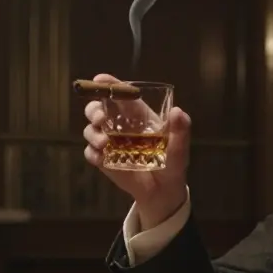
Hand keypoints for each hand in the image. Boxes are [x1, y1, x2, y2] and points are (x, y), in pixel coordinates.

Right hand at [82, 73, 190, 228]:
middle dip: (94, 109)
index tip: (99, 80)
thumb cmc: (172, 165)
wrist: (163, 192)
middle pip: (98, 109)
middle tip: (101, 118)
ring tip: (105, 143)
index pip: (121, 94)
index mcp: (138, 115)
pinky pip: (90, 153)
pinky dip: (93, 153)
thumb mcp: (180, 149)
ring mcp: (110, 142)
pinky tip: (101, 159)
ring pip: (90, 129)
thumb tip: (177, 111)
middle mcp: (120, 125)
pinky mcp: (104, 160)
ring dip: (92, 133)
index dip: (109, 85)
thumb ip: (181, 130)